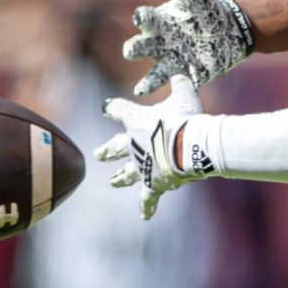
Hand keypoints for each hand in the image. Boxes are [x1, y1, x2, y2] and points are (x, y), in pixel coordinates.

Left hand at [96, 76, 212, 219]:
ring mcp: (141, 166)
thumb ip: (180, 83)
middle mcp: (131, 144)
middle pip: (114, 147)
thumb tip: (180, 72)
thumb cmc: (186, 118)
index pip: (117, 110)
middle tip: (98, 154)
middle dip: (106, 151)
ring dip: (119, 178)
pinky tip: (145, 216)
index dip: (112, 108)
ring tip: (113, 182)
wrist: (189, 145)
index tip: (106, 108)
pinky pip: (148, 197)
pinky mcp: (153, 183)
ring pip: (126, 174)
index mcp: (134, 119)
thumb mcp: (184, 93)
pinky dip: (147, 206)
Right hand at [123, 0, 255, 95]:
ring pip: (154, 73)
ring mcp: (171, 61)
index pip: (146, 21)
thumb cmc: (208, 11)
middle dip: (134, 49)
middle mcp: (159, 43)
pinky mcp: (186, 75)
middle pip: (140, 47)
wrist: (233, 30)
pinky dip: (173, 90)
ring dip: (148, 80)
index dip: (143, 19)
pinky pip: (177, 85)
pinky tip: (172, 99)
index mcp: (159, 22)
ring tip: (140, 89)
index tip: (142, 17)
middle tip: (131, 51)